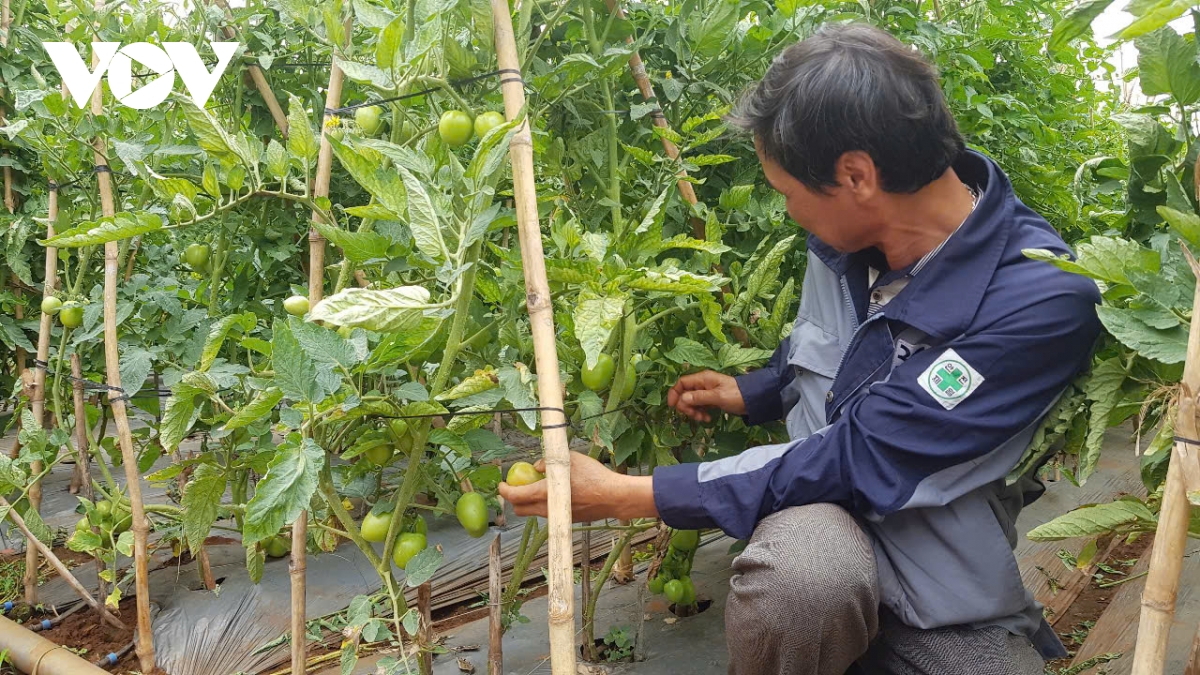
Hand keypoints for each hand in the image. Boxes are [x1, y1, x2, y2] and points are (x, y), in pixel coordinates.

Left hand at [498, 452, 657, 521]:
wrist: (614, 497)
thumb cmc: (593, 476)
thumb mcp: (570, 459)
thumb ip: (548, 462)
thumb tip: (537, 467)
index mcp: (545, 493)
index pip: (515, 496)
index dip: (504, 491)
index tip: (501, 485)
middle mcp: (548, 509)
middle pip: (520, 510)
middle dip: (514, 499)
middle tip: (516, 487)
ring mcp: (557, 516)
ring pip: (534, 513)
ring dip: (529, 502)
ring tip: (537, 487)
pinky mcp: (568, 520)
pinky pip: (549, 513)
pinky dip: (544, 504)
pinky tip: (555, 492)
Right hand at [668, 370, 745, 421]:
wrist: (754, 400)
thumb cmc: (737, 395)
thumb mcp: (717, 397)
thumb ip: (699, 397)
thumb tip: (682, 400)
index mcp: (702, 379)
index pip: (682, 383)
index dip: (675, 394)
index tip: (673, 407)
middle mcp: (702, 384)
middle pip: (685, 394)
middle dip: (686, 406)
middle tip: (694, 415)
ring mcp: (707, 392)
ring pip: (691, 401)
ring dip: (694, 411)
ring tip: (703, 418)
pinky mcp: (711, 400)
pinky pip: (699, 406)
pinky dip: (700, 413)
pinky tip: (708, 418)